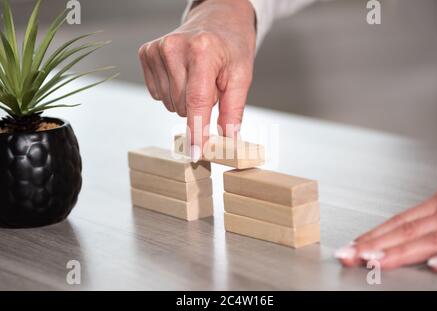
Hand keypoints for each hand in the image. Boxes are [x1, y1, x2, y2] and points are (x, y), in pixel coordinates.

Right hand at [138, 0, 255, 160]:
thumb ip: (233, 111)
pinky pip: (157, 94)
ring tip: (198, 77)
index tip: (196, 154)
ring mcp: (157, 49)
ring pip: (170, 103)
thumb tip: (228, 141)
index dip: (197, 131)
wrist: (218, 19)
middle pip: (183, 107)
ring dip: (186, 99)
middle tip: (211, 85)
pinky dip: (172, 91)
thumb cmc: (232, 48)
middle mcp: (175, 47)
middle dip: (199, 106)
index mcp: (203, 51)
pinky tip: (182, 74)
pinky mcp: (146, 52)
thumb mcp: (241, 76)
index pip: (197, 102)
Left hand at [335, 186, 436, 272]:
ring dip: (399, 251)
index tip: (350, 247)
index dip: (372, 235)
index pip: (398, 222)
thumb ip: (429, 223)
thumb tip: (399, 237)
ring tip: (374, 261)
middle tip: (348, 256)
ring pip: (428, 239)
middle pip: (404, 230)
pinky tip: (432, 265)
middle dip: (373, 245)